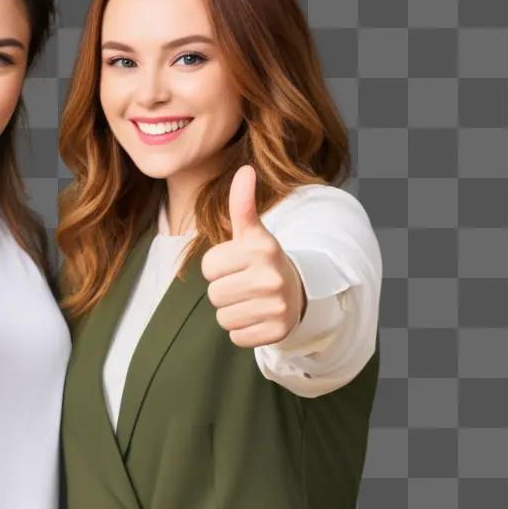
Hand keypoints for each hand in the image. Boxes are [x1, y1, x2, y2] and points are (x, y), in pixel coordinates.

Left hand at [200, 165, 306, 347]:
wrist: (299, 292)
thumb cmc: (263, 261)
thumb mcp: (253, 233)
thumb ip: (243, 204)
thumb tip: (245, 171)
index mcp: (261, 248)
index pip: (208, 267)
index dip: (217, 268)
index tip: (237, 265)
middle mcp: (270, 276)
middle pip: (214, 295)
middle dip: (224, 291)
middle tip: (245, 285)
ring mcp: (277, 305)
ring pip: (223, 318)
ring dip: (232, 312)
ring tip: (251, 301)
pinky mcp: (277, 331)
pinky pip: (237, 337)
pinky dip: (243, 331)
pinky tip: (258, 317)